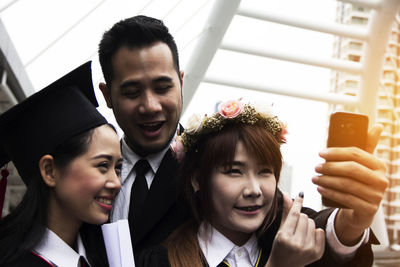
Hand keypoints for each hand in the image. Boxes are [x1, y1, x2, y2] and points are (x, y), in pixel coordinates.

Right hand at [266, 193, 324, 266]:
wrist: (284, 266)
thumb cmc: (280, 245)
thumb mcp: (280, 229)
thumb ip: (285, 211)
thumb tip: (286, 194)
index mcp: (285, 237)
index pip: (294, 214)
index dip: (298, 203)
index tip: (301, 195)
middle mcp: (297, 244)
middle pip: (304, 217)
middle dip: (300, 218)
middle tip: (294, 228)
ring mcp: (308, 249)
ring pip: (312, 223)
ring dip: (307, 225)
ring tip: (300, 234)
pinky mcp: (317, 253)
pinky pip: (320, 231)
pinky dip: (315, 232)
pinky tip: (308, 239)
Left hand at [312, 124, 387, 244]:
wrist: (361, 209)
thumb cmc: (358, 181)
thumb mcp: (362, 165)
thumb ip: (366, 146)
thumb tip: (378, 126)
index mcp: (379, 165)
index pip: (356, 154)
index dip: (336, 152)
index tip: (320, 153)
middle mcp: (381, 180)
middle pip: (351, 169)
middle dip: (330, 167)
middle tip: (316, 167)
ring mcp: (377, 196)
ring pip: (347, 184)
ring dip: (327, 180)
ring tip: (315, 178)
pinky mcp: (369, 209)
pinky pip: (346, 198)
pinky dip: (330, 192)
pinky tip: (320, 188)